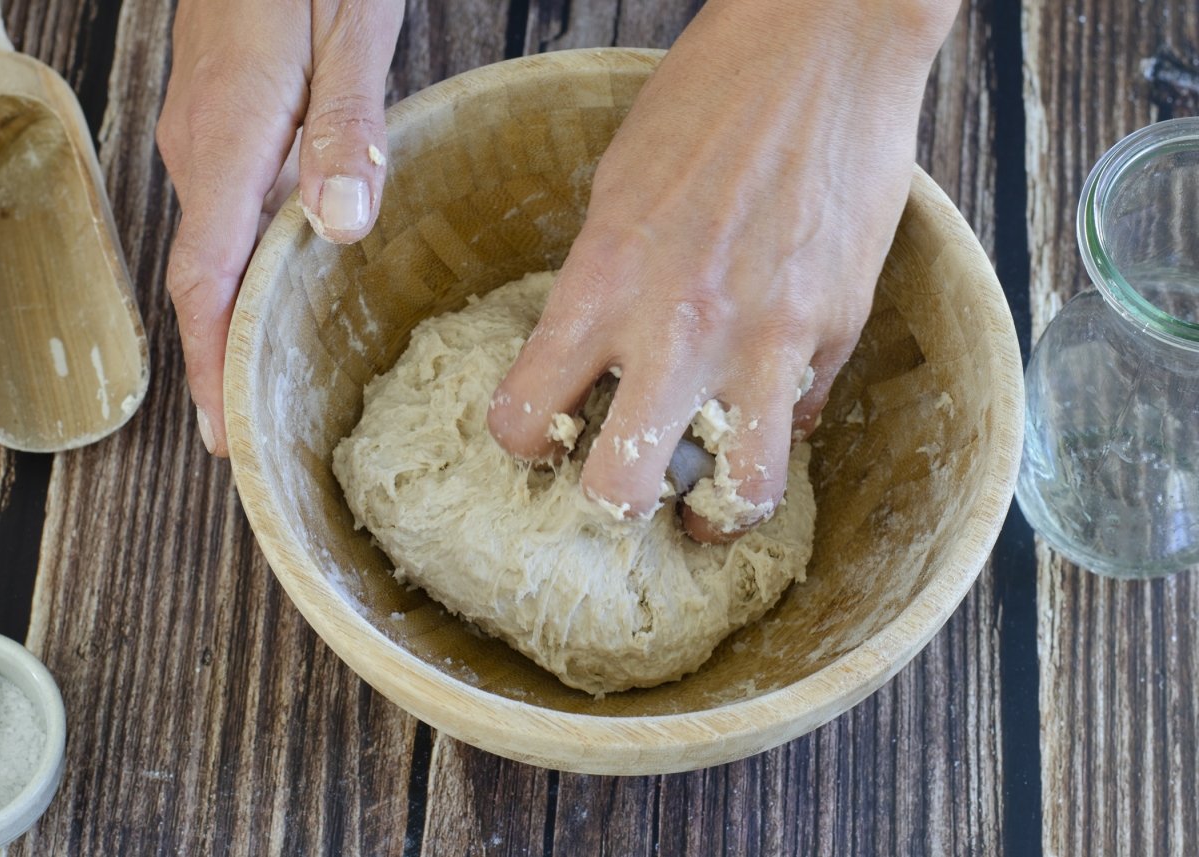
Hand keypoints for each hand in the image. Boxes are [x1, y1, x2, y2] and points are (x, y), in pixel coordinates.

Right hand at [156, 0, 402, 453]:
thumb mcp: (351, 30)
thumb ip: (346, 128)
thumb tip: (338, 225)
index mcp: (233, 136)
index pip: (208, 277)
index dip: (213, 362)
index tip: (224, 434)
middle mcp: (204, 147)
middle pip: (204, 278)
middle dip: (222, 361)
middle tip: (251, 435)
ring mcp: (204, 134)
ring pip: (215, 247)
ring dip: (234, 319)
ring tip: (267, 384)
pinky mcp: (222, 121)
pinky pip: (227, 213)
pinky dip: (247, 267)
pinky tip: (283, 287)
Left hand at [488, 0, 957, 541]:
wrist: (822, 43)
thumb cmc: (709, 100)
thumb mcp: (619, 187)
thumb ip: (606, 286)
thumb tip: (614, 366)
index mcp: (603, 280)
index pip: (525, 414)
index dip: (522, 442)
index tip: (540, 440)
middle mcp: (679, 325)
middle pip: (621, 491)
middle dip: (612, 509)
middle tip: (620, 494)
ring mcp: (768, 336)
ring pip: (742, 489)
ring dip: (718, 510)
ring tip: (710, 502)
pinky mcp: (835, 328)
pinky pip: (803, 417)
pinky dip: (781, 424)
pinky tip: (769, 401)